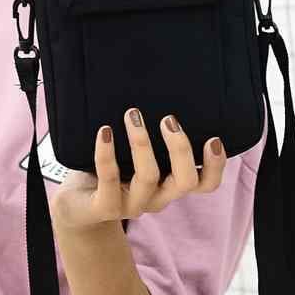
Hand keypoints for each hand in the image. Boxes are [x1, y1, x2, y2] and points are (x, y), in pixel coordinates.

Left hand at [50, 107, 226, 230]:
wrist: (78, 207)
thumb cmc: (115, 170)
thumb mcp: (138, 156)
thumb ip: (155, 138)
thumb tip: (164, 88)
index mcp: (170, 185)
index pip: (205, 184)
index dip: (215, 166)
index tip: (214, 138)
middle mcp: (157, 197)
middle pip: (185, 182)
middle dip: (181, 149)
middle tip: (169, 119)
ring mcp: (131, 205)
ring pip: (148, 177)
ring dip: (142, 143)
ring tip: (133, 114)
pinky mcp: (104, 206)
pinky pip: (109, 180)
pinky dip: (107, 153)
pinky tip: (105, 131)